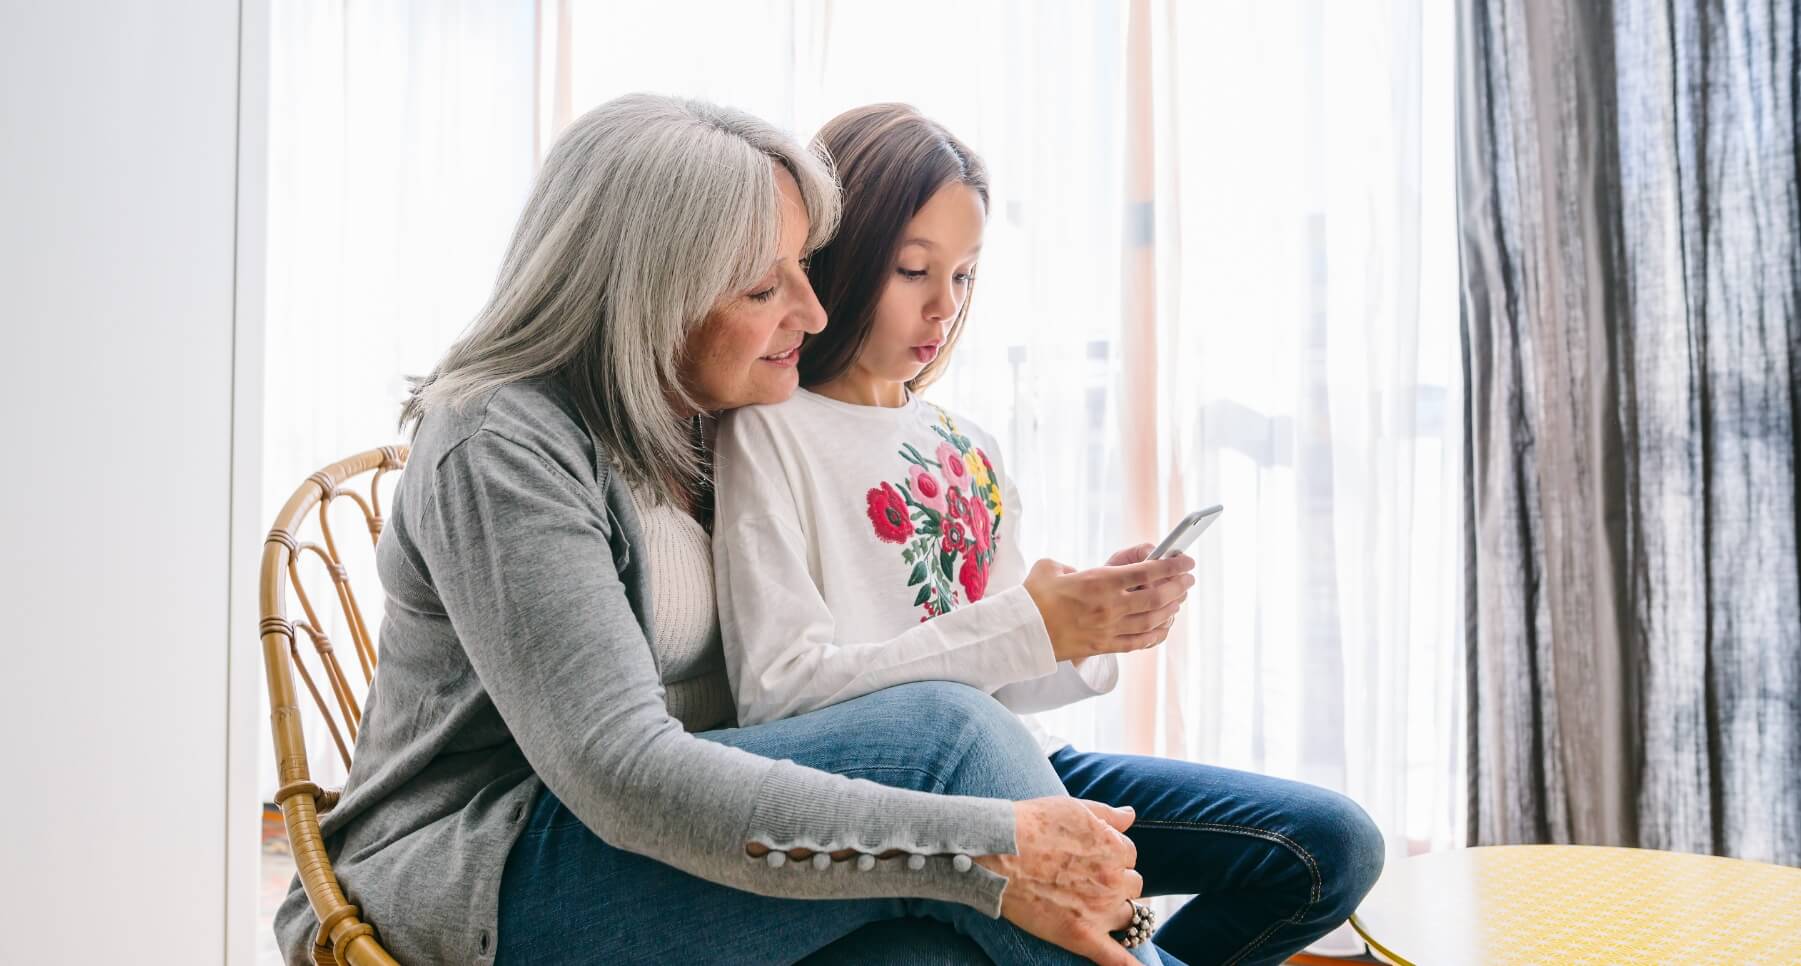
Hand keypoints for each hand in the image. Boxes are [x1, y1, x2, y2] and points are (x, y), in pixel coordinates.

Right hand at [974, 798, 1143, 965]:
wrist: (995, 852)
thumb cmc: (1029, 824)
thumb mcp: (1072, 807)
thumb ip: (1107, 814)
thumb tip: (1130, 815)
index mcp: (1114, 848)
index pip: (1128, 854)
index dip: (1110, 855)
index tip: (1089, 857)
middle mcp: (1113, 880)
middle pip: (1132, 886)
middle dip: (1116, 883)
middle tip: (1087, 880)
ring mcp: (1099, 910)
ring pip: (1129, 917)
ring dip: (1117, 912)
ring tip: (1092, 908)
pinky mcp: (1081, 935)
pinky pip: (1115, 958)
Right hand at [1023, 547, 1194, 662]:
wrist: (1020, 634)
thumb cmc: (1033, 598)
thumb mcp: (1050, 567)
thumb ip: (1071, 565)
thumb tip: (1079, 570)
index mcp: (1099, 581)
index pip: (1147, 571)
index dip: (1172, 564)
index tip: (1186, 560)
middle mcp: (1110, 606)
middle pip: (1157, 596)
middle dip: (1178, 586)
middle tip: (1188, 580)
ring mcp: (1109, 628)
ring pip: (1153, 620)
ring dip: (1171, 609)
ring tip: (1179, 601)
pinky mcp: (1103, 646)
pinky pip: (1139, 642)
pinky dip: (1156, 634)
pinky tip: (1164, 627)